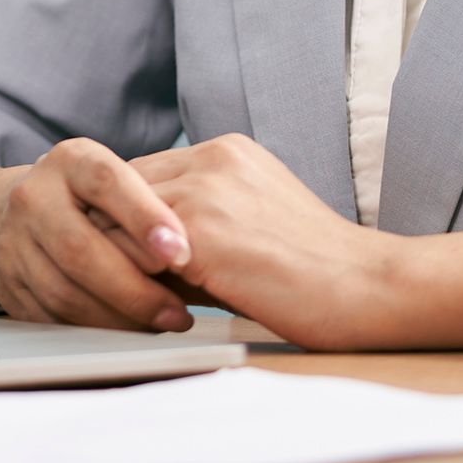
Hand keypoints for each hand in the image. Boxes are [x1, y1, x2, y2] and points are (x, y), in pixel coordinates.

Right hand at [0, 140, 196, 331]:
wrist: (6, 213)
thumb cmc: (87, 199)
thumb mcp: (115, 181)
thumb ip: (155, 202)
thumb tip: (218, 240)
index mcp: (70, 161)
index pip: (107, 182)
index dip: (145, 217)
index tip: (181, 251)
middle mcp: (34, 196)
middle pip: (80, 248)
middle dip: (135, 287)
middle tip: (179, 312)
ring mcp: (13, 242)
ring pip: (66, 292)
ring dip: (119, 318)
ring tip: (162, 325)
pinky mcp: (8, 285)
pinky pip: (53, 318)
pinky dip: (95, 330)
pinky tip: (127, 331)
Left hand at [134, 135, 462, 350]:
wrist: (365, 287)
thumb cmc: (313, 272)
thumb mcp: (249, 222)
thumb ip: (197, 220)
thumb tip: (132, 250)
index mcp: (226, 152)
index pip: (143, 176)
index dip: (124, 219)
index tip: (114, 256)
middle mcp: (212, 157)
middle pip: (119, 191)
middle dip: (106, 234)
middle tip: (97, 280)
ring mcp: (204, 188)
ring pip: (115, 218)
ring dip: (107, 260)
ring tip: (107, 300)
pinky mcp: (199, 230)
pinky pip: (127, 252)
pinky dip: (120, 282)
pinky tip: (128, 311)